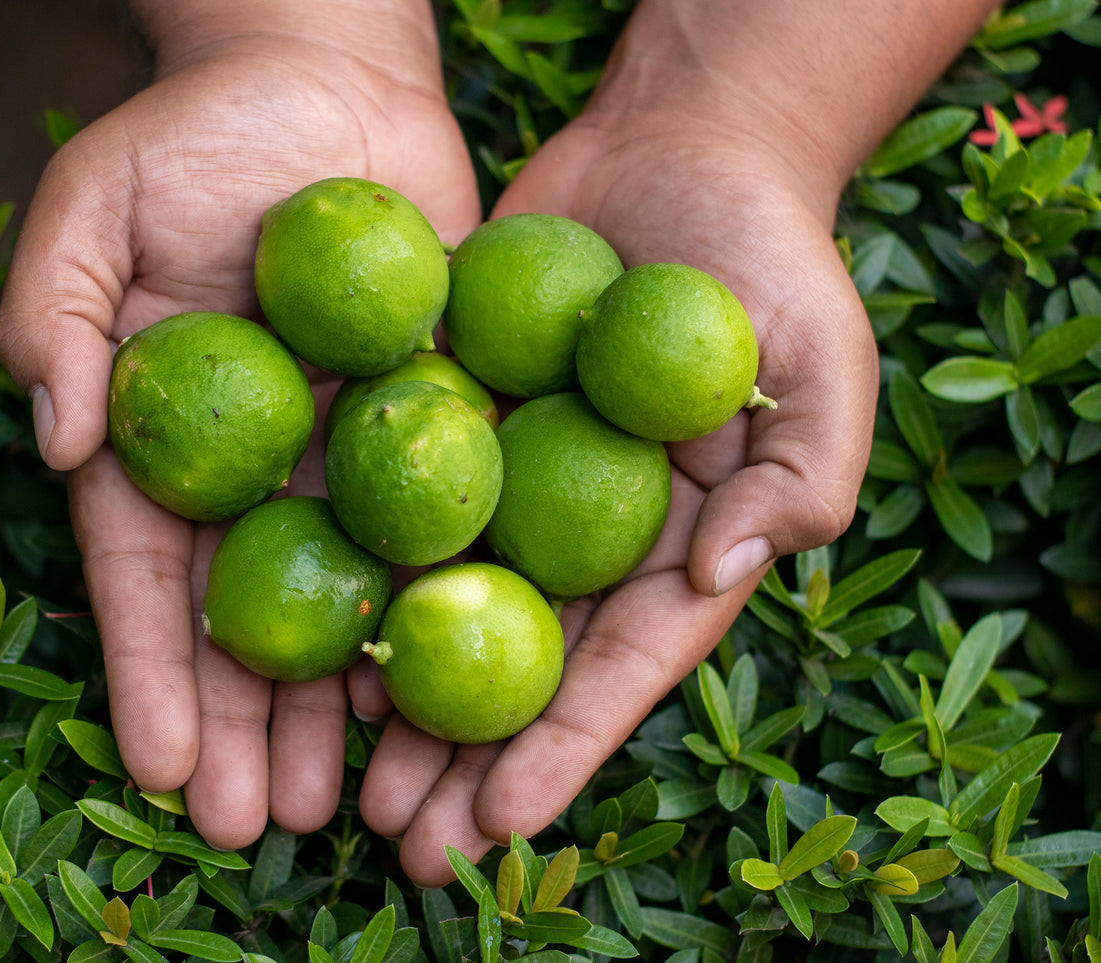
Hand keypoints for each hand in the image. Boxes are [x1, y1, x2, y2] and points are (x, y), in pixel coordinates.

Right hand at [0, 10, 479, 850]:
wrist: (327, 85)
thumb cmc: (192, 134)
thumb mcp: (93, 201)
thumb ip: (58, 313)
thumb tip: (58, 440)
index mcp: (167, 436)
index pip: (147, 572)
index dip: (149, 670)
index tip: (155, 766)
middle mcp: (255, 467)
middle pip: (247, 616)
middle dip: (243, 727)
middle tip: (254, 828)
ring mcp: (347, 456)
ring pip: (344, 600)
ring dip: (338, 707)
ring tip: (347, 805)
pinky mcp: (434, 424)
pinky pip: (438, 530)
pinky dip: (434, 612)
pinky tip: (437, 695)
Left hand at [352, 116, 877, 884]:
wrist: (681, 148)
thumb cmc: (771, 256)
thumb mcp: (819, 363)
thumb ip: (797, 477)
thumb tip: (722, 573)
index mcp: (677, 543)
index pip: (617, 666)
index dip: (559, 747)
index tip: (496, 822)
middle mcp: (585, 531)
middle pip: (517, 663)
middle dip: (462, 761)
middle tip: (398, 846)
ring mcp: (513, 479)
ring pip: (446, 605)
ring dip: (397, 696)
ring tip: (343, 783)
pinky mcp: (452, 418)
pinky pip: (398, 503)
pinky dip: (360, 572)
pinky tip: (310, 639)